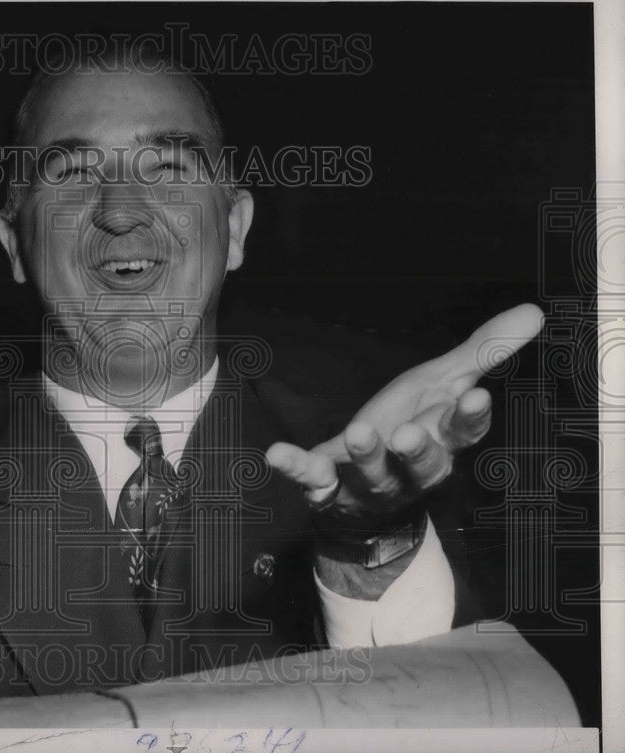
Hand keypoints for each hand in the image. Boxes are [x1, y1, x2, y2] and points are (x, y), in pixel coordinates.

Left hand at [266, 304, 543, 524]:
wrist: (368, 497)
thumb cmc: (412, 428)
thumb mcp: (443, 385)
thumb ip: (482, 353)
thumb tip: (533, 313)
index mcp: (442, 441)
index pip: (463, 432)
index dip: (469, 417)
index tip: (475, 395)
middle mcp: (410, 470)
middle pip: (421, 463)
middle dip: (417, 450)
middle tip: (408, 433)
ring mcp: (368, 482)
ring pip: (373, 474)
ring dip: (367, 456)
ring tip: (360, 433)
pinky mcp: (328, 487)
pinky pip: (311, 480)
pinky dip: (296, 468)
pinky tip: (276, 454)